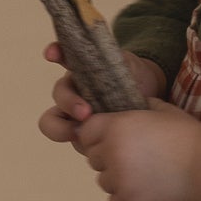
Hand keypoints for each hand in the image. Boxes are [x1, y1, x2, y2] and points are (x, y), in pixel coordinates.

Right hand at [37, 43, 166, 148]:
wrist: (148, 99)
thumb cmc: (132, 76)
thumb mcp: (127, 62)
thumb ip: (116, 58)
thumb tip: (106, 62)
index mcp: (80, 67)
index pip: (62, 55)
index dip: (55, 52)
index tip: (52, 54)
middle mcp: (73, 89)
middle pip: (58, 95)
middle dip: (67, 103)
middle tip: (85, 114)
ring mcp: (74, 113)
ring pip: (54, 122)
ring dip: (62, 129)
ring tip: (81, 136)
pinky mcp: (83, 133)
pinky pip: (75, 141)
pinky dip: (80, 145)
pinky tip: (91, 148)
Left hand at [76, 101, 200, 200]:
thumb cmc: (188, 133)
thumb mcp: (161, 109)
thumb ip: (137, 107)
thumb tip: (125, 108)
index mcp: (116, 126)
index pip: (85, 131)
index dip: (97, 134)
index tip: (112, 138)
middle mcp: (111, 152)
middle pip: (92, 157)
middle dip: (107, 156)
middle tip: (131, 156)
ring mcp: (119, 178)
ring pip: (102, 180)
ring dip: (115, 177)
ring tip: (139, 172)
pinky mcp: (130, 200)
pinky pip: (113, 200)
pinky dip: (125, 196)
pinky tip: (142, 188)